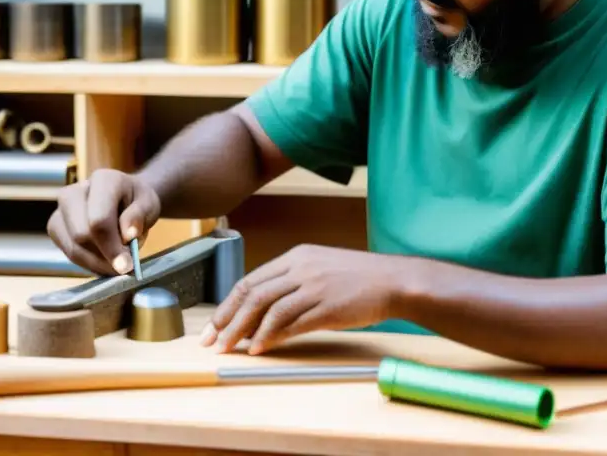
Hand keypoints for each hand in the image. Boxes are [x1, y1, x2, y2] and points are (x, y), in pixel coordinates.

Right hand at [47, 169, 160, 275]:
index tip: (127, 266)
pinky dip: (89, 264)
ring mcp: (60, 209)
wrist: (124, 199)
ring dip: (97, 264)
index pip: (99, 219)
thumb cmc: (137, 202)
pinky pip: (68, 253)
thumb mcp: (149, 204)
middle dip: (104, 257)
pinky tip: (105, 262)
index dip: (111, 246)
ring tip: (118, 265)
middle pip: (81, 235)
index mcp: (102, 180)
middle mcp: (73, 191)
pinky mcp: (55, 227)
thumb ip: (140, 216)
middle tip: (126, 266)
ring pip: (72, 248)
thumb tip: (128, 235)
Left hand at [200, 244, 401, 354]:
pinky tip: (260, 348)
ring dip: (244, 331)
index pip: (251, 280)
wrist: (394, 281)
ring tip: (231, 348)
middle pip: (252, 294)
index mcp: (296, 257)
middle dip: (227, 319)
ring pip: (267, 308)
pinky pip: (290, 323)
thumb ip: (292, 282)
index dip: (228, 304)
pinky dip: (271, 337)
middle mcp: (301, 268)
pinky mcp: (327, 307)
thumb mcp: (320, 269)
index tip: (214, 324)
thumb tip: (261, 309)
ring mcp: (314, 287)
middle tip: (212, 340)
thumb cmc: (359, 279)